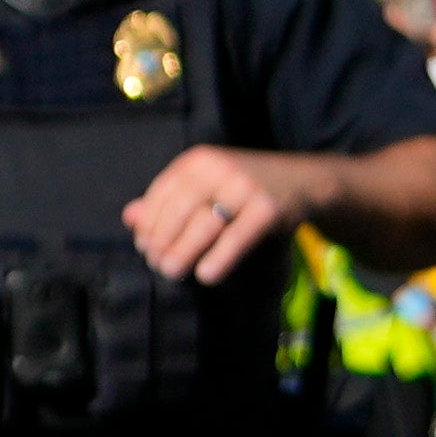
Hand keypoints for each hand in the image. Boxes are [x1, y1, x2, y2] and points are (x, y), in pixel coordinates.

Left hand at [122, 145, 322, 286]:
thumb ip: (169, 199)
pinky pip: (237, 237)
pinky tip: (206, 275)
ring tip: (171, 272)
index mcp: (199, 161)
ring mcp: (246, 187)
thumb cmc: (245, 187)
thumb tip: (130, 217)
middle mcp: (220, 169)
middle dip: (162, 240)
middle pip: (179, 209)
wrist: (305, 181)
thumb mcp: (206, 184)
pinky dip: (218, 258)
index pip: (162, 193)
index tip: (143, 246)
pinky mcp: (269, 208)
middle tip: (157, 264)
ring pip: (204, 224)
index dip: (149, 223)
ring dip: (183, 251)